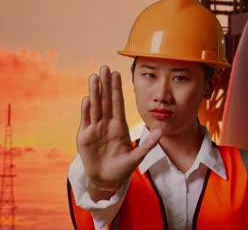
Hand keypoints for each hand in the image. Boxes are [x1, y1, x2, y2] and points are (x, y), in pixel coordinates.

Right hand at [76, 66, 160, 196]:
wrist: (107, 180)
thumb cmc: (122, 167)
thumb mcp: (137, 156)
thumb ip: (148, 144)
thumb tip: (162, 131)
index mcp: (119, 125)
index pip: (118, 102)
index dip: (117, 88)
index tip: (117, 73)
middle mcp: (106, 123)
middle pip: (105, 100)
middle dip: (105, 84)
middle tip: (104, 67)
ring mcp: (95, 128)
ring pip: (95, 106)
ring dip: (94, 92)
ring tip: (94, 77)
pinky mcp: (85, 137)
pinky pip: (86, 121)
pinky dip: (87, 110)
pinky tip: (87, 98)